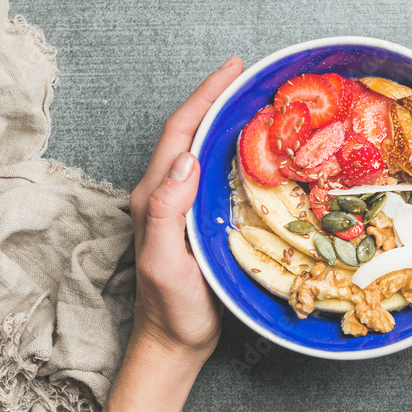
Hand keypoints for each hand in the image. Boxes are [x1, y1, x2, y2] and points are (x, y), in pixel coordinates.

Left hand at [127, 56, 244, 368]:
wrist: (176, 341)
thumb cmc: (172, 308)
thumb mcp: (165, 263)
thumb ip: (167, 211)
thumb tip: (186, 160)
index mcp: (155, 196)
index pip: (179, 133)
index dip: (205, 97)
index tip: (233, 70)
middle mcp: (166, 193)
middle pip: (189, 132)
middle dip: (217, 97)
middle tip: (250, 75)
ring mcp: (183, 204)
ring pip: (202, 149)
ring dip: (225, 119)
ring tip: (256, 100)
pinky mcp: (199, 217)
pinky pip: (215, 172)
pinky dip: (233, 149)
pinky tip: (256, 148)